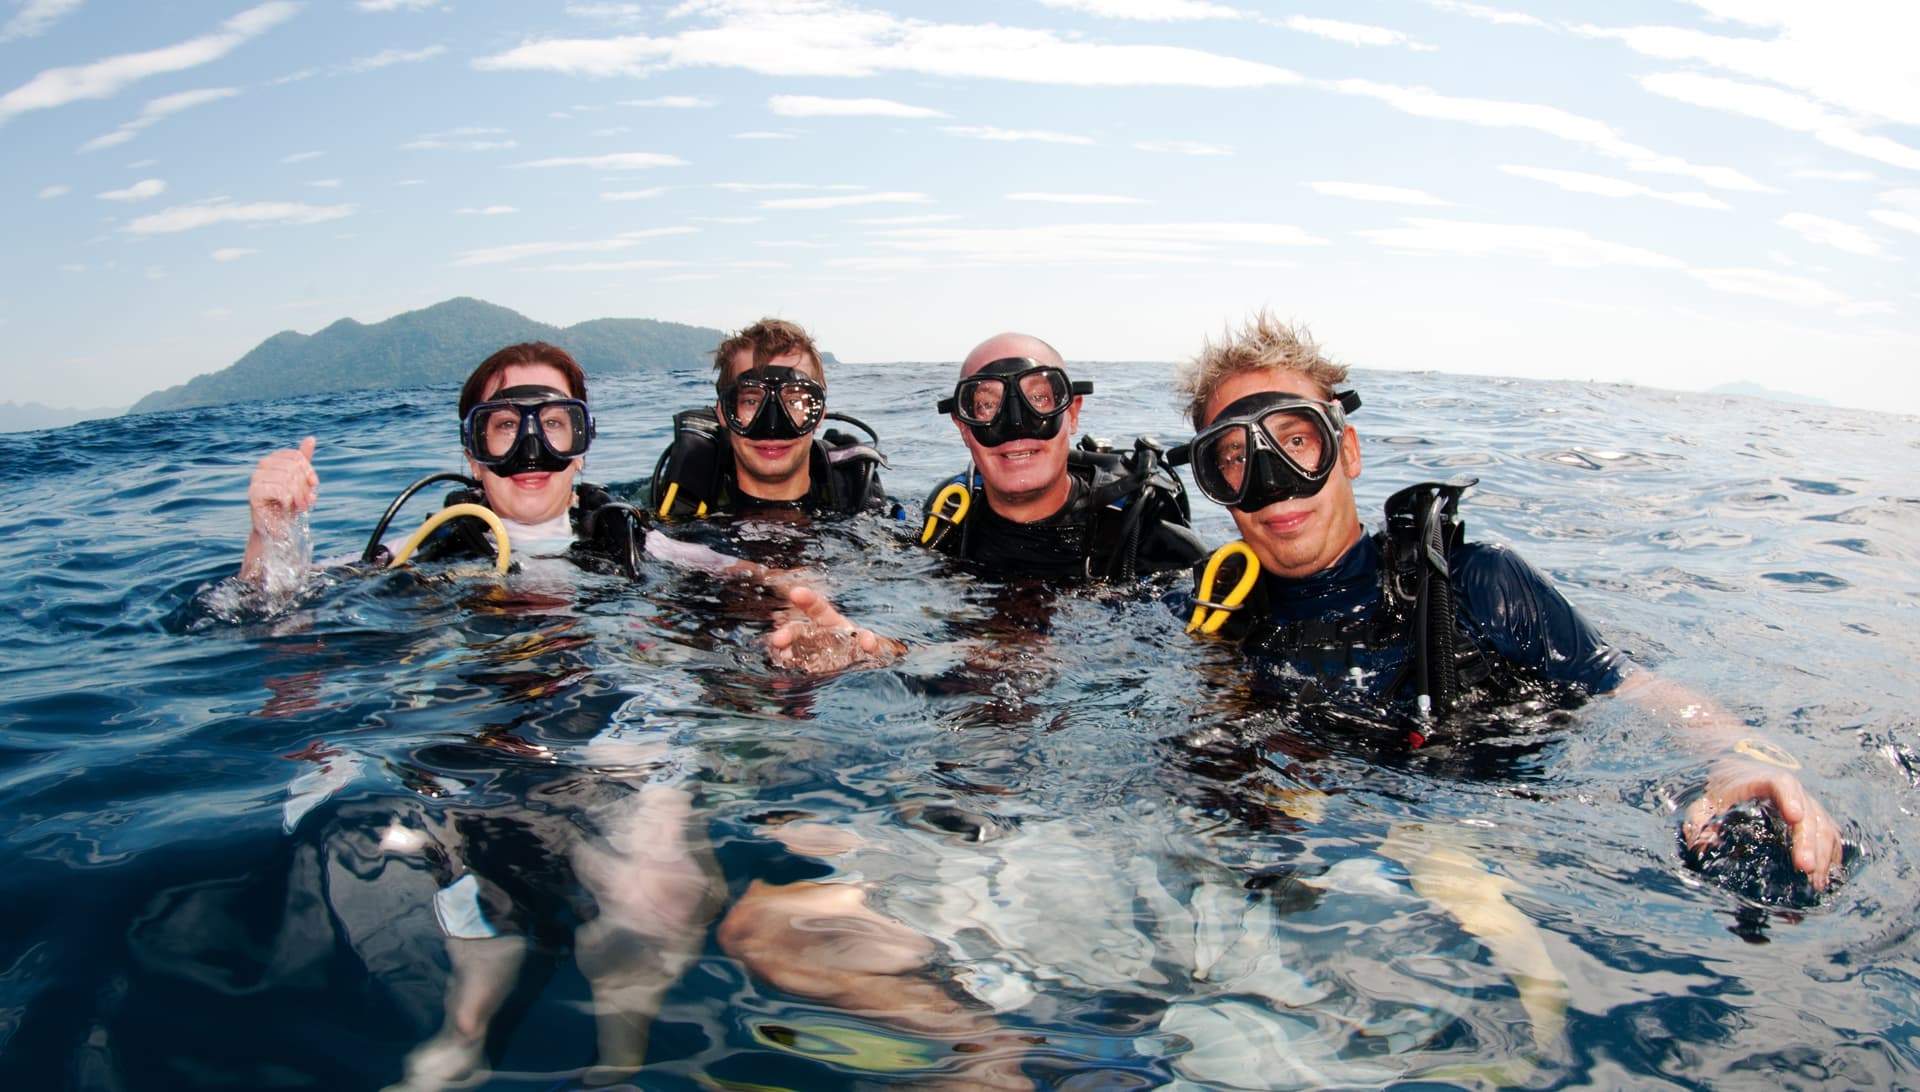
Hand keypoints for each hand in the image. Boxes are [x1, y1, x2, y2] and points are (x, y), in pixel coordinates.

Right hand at [249, 436, 318, 534]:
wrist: (278, 528)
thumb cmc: (290, 505)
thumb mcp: (301, 482)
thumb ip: (303, 462)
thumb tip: (311, 438)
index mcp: (274, 460)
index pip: (296, 456)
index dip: (308, 470)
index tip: (314, 484)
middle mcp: (263, 466)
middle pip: (292, 468)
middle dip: (304, 487)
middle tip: (306, 502)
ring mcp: (256, 478)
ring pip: (287, 478)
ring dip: (299, 496)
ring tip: (299, 507)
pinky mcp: (253, 492)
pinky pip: (279, 489)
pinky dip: (289, 500)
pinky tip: (287, 506)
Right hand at [767, 585, 903, 673]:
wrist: (862, 666)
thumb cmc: (866, 648)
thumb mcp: (873, 643)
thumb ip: (872, 641)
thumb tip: (868, 641)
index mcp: (830, 622)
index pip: (817, 607)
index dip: (807, 599)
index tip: (796, 593)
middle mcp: (815, 634)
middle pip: (797, 630)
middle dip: (786, 633)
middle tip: (778, 640)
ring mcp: (808, 651)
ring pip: (789, 647)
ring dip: (782, 652)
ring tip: (781, 658)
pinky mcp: (806, 667)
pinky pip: (793, 667)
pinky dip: (786, 673)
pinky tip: (782, 679)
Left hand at [1683, 757, 1843, 890]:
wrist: (1738, 776)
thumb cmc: (1721, 794)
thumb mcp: (1703, 804)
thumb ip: (1699, 823)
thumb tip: (1702, 849)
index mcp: (1764, 781)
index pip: (1782, 783)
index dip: (1790, 798)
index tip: (1794, 816)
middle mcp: (1793, 792)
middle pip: (1809, 813)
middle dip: (1808, 841)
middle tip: (1804, 869)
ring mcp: (1808, 806)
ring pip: (1825, 827)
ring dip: (1823, 855)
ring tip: (1815, 884)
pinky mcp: (1816, 821)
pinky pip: (1831, 838)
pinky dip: (1830, 858)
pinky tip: (1823, 880)